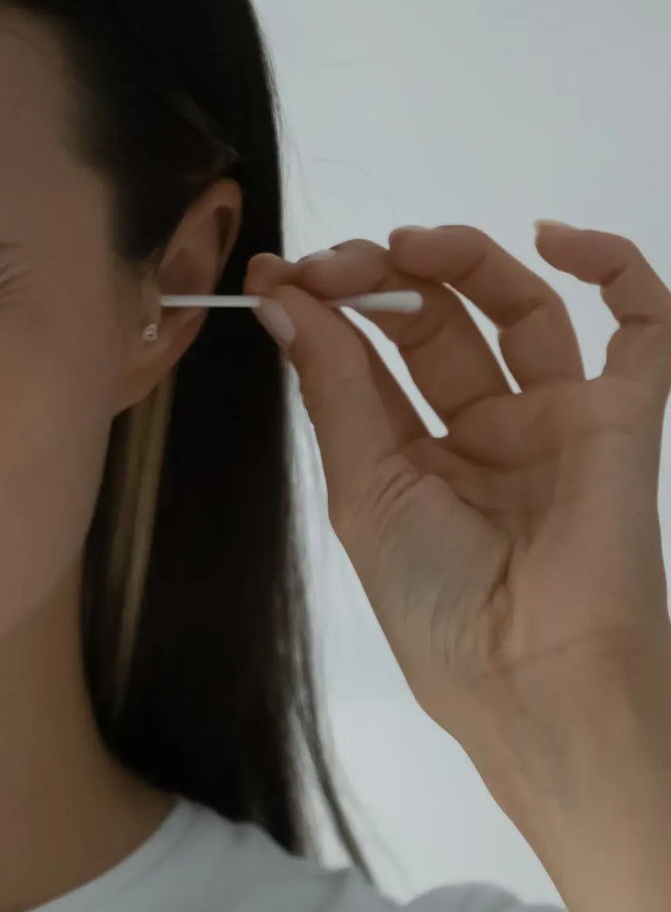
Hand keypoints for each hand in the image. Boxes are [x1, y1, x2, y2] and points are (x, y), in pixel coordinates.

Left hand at [243, 222, 670, 761]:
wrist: (532, 671)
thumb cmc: (435, 601)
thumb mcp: (364, 489)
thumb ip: (334, 389)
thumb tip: (282, 301)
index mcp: (411, 459)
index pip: (370, 359)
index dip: (328, 308)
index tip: (278, 271)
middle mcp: (483, 433)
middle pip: (437, 324)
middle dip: (382, 279)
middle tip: (337, 263)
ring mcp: (555, 420)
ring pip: (520, 309)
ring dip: (464, 262)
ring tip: (411, 246)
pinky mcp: (624, 415)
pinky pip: (644, 326)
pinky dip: (613, 267)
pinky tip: (554, 240)